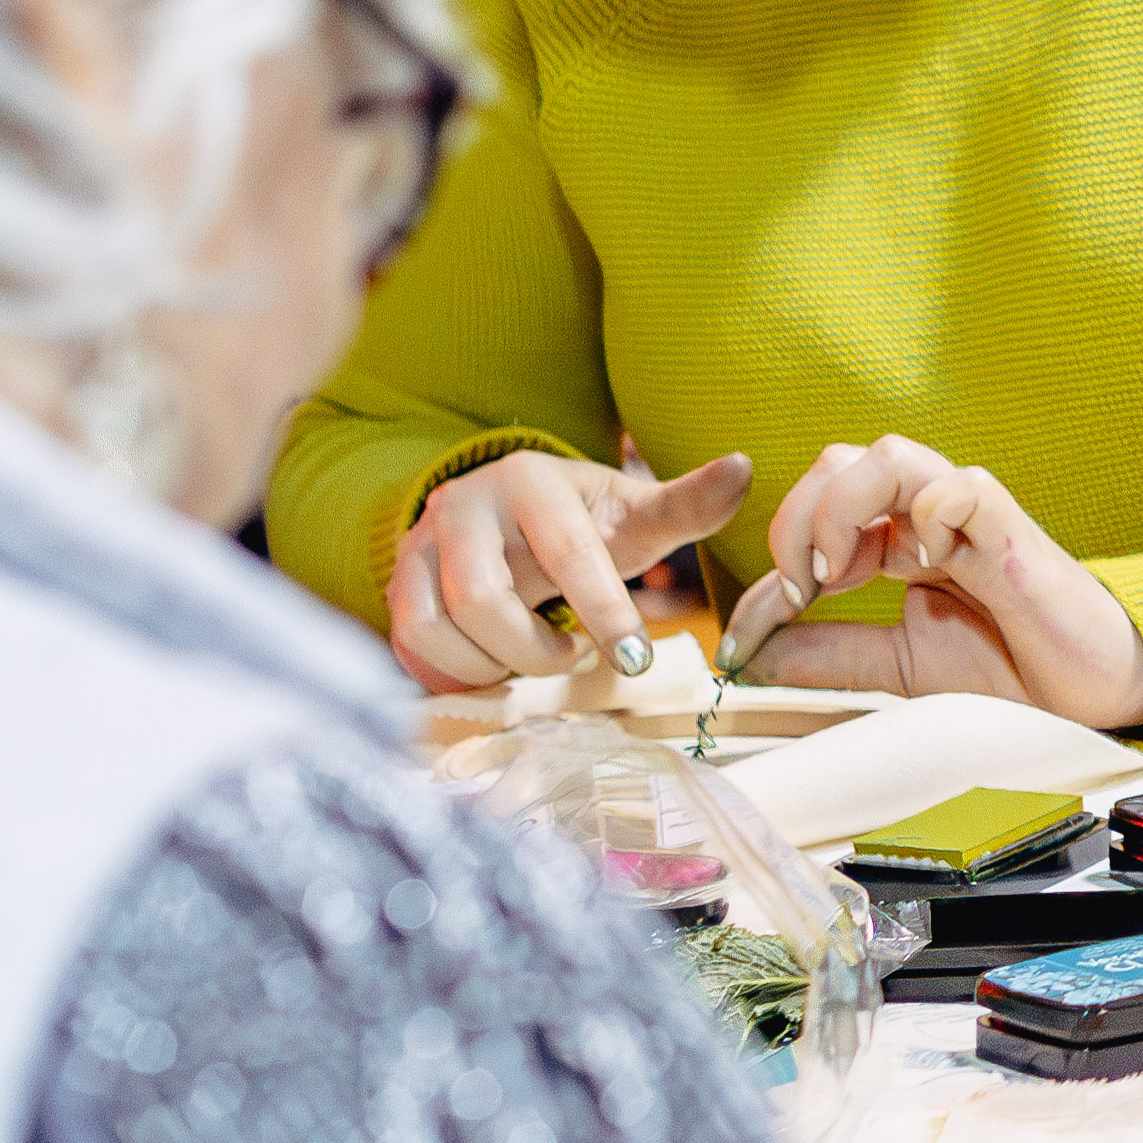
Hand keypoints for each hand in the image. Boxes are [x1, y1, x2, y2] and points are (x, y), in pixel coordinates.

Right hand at [382, 443, 753, 693]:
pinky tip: (493, 671)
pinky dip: (452, 676)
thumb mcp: (635, 514)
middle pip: (483, 599)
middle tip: (571, 657)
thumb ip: (688, 504)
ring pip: (437, 627)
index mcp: (532, 481)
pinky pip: (407, 646)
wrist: (507, 519)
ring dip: (491, 665)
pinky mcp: (397, 585)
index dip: (604, 611)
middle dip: (533, 650)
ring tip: (532, 658)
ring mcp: (419, 544)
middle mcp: (464, 505)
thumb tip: (745, 467)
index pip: (568, 552)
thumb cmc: (583, 522)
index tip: (634, 661)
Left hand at [716, 436, 1142, 730]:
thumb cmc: (1014, 669)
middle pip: (840, 460)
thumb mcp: (899, 666)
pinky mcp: (1011, 530)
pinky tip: (929, 563)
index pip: (817, 508)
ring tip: (844, 572)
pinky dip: (928, 516)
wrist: (1091, 694)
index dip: (779, 554)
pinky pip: (961, 487)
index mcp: (901, 541)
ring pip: (888, 455)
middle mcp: (929, 517)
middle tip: (803, 587)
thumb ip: (831, 653)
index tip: (760, 626)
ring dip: (843, 510)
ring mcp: (970, 517)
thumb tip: (753, 652)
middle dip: (798, 519)